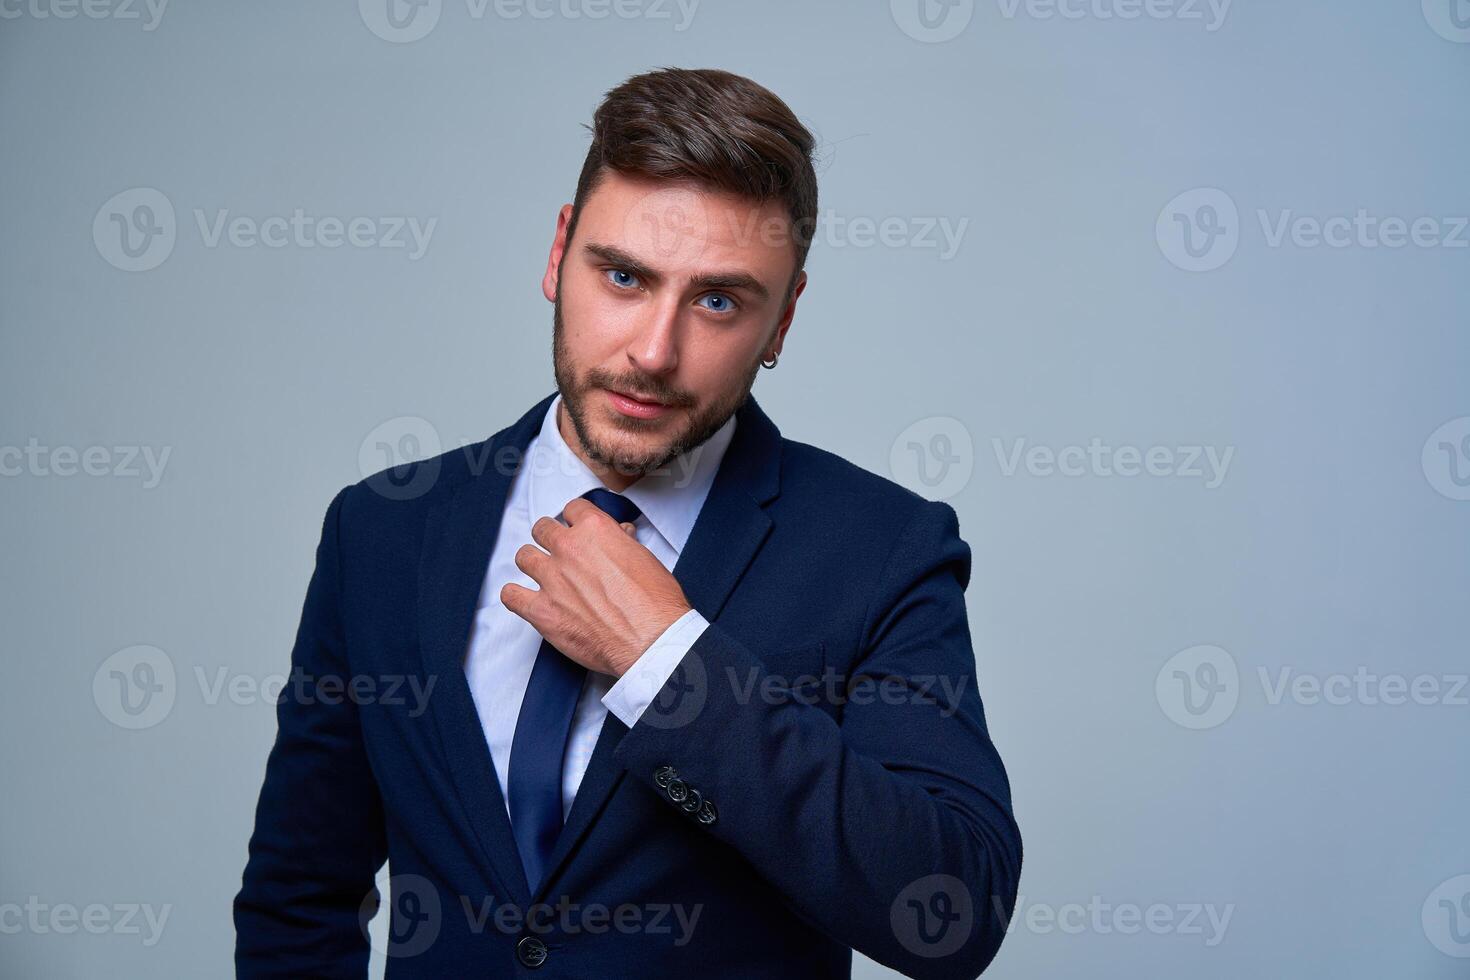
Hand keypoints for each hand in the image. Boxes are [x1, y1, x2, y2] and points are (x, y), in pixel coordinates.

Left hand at [501, 496, 692, 676]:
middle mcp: (569, 549)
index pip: (572, 509)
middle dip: (551, 538)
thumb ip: (623, 543)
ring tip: (543, 574)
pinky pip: (511, 596)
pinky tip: (525, 599)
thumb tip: (618, 536)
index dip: (575, 520)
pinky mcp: (541, 611)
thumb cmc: (655, 604)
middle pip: (543, 529)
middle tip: (560, 551)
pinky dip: (515, 596)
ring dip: (533, 563)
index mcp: (596, 530)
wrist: (650, 640)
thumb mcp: (645, 559)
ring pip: (524, 557)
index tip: (576, 528)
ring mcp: (552, 579)